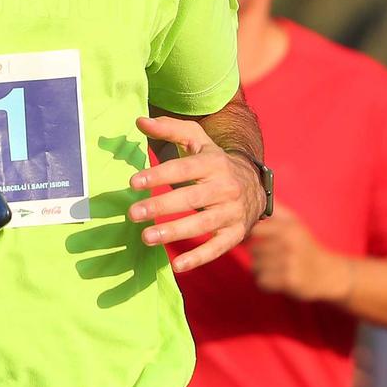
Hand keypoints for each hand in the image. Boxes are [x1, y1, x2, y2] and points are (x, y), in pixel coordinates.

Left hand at [128, 116, 262, 272]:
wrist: (253, 184)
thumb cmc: (213, 161)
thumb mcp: (196, 140)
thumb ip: (168, 128)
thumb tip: (139, 121)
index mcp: (214, 163)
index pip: (184, 168)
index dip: (159, 175)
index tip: (133, 183)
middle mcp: (226, 187)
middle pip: (191, 198)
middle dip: (161, 206)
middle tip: (132, 214)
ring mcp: (233, 212)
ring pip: (202, 224)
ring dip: (174, 232)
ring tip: (146, 237)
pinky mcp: (235, 234)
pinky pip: (217, 248)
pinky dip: (199, 258)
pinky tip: (176, 265)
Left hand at [248, 203, 345, 302]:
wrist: (328, 274)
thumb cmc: (305, 246)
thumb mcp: (294, 223)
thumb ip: (275, 209)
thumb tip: (256, 188)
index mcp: (288, 228)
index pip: (254, 230)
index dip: (247, 235)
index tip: (248, 240)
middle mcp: (289, 243)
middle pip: (253, 250)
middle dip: (258, 255)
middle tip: (271, 257)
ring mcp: (290, 262)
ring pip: (256, 267)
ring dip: (261, 270)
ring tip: (276, 268)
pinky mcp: (290, 281)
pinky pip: (262, 282)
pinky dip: (266, 283)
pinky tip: (278, 279)